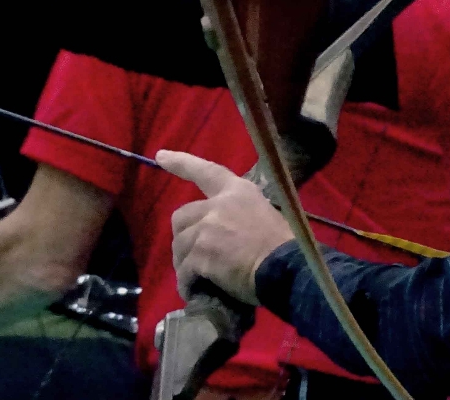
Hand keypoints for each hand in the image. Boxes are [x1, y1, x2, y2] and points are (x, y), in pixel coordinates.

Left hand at [159, 149, 292, 305]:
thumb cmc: (286, 246)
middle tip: (191, 255)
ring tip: (194, 279)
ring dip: (184, 263)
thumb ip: (239, 216)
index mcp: (237, 191)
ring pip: (179, 245)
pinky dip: (187, 283)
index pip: (206, 171)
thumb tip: (226, 232)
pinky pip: (184, 271)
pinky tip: (192, 292)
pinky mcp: (201, 255)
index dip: (182, 163)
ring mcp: (207, 229)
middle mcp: (217, 205)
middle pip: (182, 216)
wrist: (289, 270)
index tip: (160, 156)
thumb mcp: (264, 215)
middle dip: (183, 236)